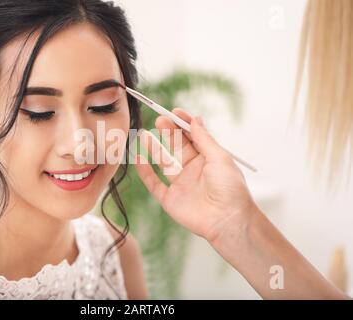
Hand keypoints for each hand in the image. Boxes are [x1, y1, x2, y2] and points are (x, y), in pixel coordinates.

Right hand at [134, 108, 256, 241]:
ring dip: (154, 148)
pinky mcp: (170, 199)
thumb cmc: (230, 189)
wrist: (228, 220)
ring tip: (145, 134)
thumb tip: (195, 118)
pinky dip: (145, 171)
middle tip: (160, 120)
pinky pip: (154, 183)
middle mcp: (193, 170)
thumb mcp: (219, 158)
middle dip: (168, 133)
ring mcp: (181, 184)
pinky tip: (138, 158)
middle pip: (177, 147)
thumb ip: (204, 139)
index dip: (183, 124)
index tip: (174, 112)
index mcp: (208, 159)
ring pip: (164, 162)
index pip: (193, 137)